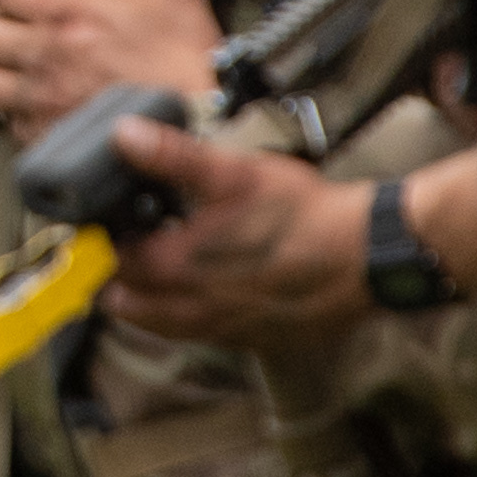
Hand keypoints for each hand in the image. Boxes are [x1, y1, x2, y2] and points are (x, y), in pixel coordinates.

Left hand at [0, 0, 219, 141]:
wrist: (206, 122)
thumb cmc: (188, 51)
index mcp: (66, 10)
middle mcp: (43, 53)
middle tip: (20, 32)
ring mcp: (40, 99)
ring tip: (22, 70)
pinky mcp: (46, 137)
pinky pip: (7, 123)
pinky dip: (19, 115)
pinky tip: (45, 106)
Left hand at [97, 117, 374, 353]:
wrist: (369, 257)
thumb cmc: (302, 213)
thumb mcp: (232, 174)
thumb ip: (171, 157)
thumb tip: (122, 136)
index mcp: (174, 268)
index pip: (110, 259)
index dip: (106, 236)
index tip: (114, 218)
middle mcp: (190, 310)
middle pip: (124, 301)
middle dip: (118, 274)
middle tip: (134, 241)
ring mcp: (222, 331)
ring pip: (160, 324)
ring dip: (151, 298)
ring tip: (168, 262)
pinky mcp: (253, 341)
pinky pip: (202, 335)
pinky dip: (191, 314)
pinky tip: (212, 284)